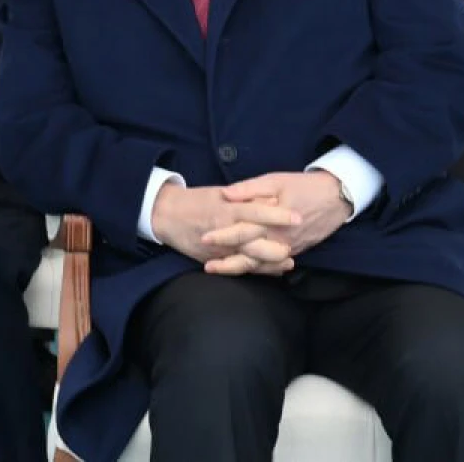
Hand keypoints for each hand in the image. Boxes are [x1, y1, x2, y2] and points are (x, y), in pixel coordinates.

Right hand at [149, 182, 299, 275]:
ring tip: (288, 262)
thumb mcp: (219, 193)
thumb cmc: (195, 201)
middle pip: (256, 243)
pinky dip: (256, 270)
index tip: (297, 217)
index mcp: (227, 209)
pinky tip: (272, 270)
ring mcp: (219, 249)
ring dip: (270, 263)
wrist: (165, 215)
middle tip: (294, 247)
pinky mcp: (213, 259)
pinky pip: (238, 268)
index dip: (278, 216)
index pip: (257, 212)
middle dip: (276, 248)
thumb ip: (245, 197)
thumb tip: (272, 200)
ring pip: (249, 260)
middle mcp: (225, 231)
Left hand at [217, 171, 351, 258]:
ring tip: (219, 270)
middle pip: (251, 256)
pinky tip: (242, 269)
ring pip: (262, 265)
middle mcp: (281, 238)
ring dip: (240, 269)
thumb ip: (249, 188)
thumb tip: (225, 194)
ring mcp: (289, 247)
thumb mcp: (275, 180)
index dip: (222, 236)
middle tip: (206, 265)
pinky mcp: (295, 251)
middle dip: (228, 262)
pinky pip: (273, 265)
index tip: (204, 238)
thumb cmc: (303, 186)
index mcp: (273, 220)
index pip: (243, 231)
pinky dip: (258, 269)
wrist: (337, 197)